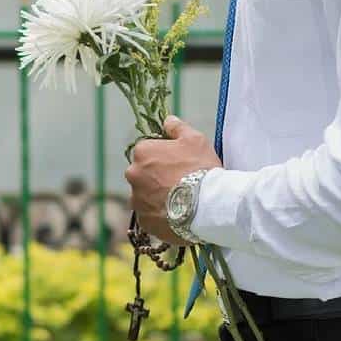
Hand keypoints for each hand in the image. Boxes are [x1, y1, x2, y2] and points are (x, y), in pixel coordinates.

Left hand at [124, 115, 222, 244]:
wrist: (207, 205)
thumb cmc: (201, 168)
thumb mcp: (195, 140)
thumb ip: (177, 128)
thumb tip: (167, 120)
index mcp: (142, 152)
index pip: (147, 151)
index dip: (163, 157)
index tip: (177, 164)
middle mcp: (133, 174)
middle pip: (142, 174)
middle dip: (156, 177)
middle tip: (179, 183)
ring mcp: (136, 199)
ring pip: (144, 196)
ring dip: (156, 197)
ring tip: (179, 201)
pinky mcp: (143, 221)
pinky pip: (149, 215)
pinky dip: (159, 215)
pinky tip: (176, 214)